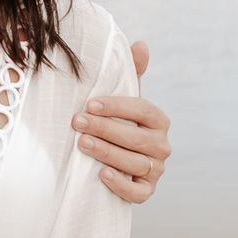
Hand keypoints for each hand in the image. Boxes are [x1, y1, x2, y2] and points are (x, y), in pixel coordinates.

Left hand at [72, 47, 169, 204]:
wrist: (113, 158)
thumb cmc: (117, 122)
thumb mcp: (122, 98)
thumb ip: (131, 73)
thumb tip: (140, 44)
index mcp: (158, 120)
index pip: (141, 110)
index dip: (117, 106)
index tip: (89, 104)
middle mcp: (161, 145)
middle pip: (136, 138)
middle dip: (105, 129)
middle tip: (76, 122)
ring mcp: (155, 170)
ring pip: (135, 163)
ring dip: (107, 153)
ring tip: (81, 143)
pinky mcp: (146, 191)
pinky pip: (138, 193)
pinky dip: (121, 185)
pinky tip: (102, 174)